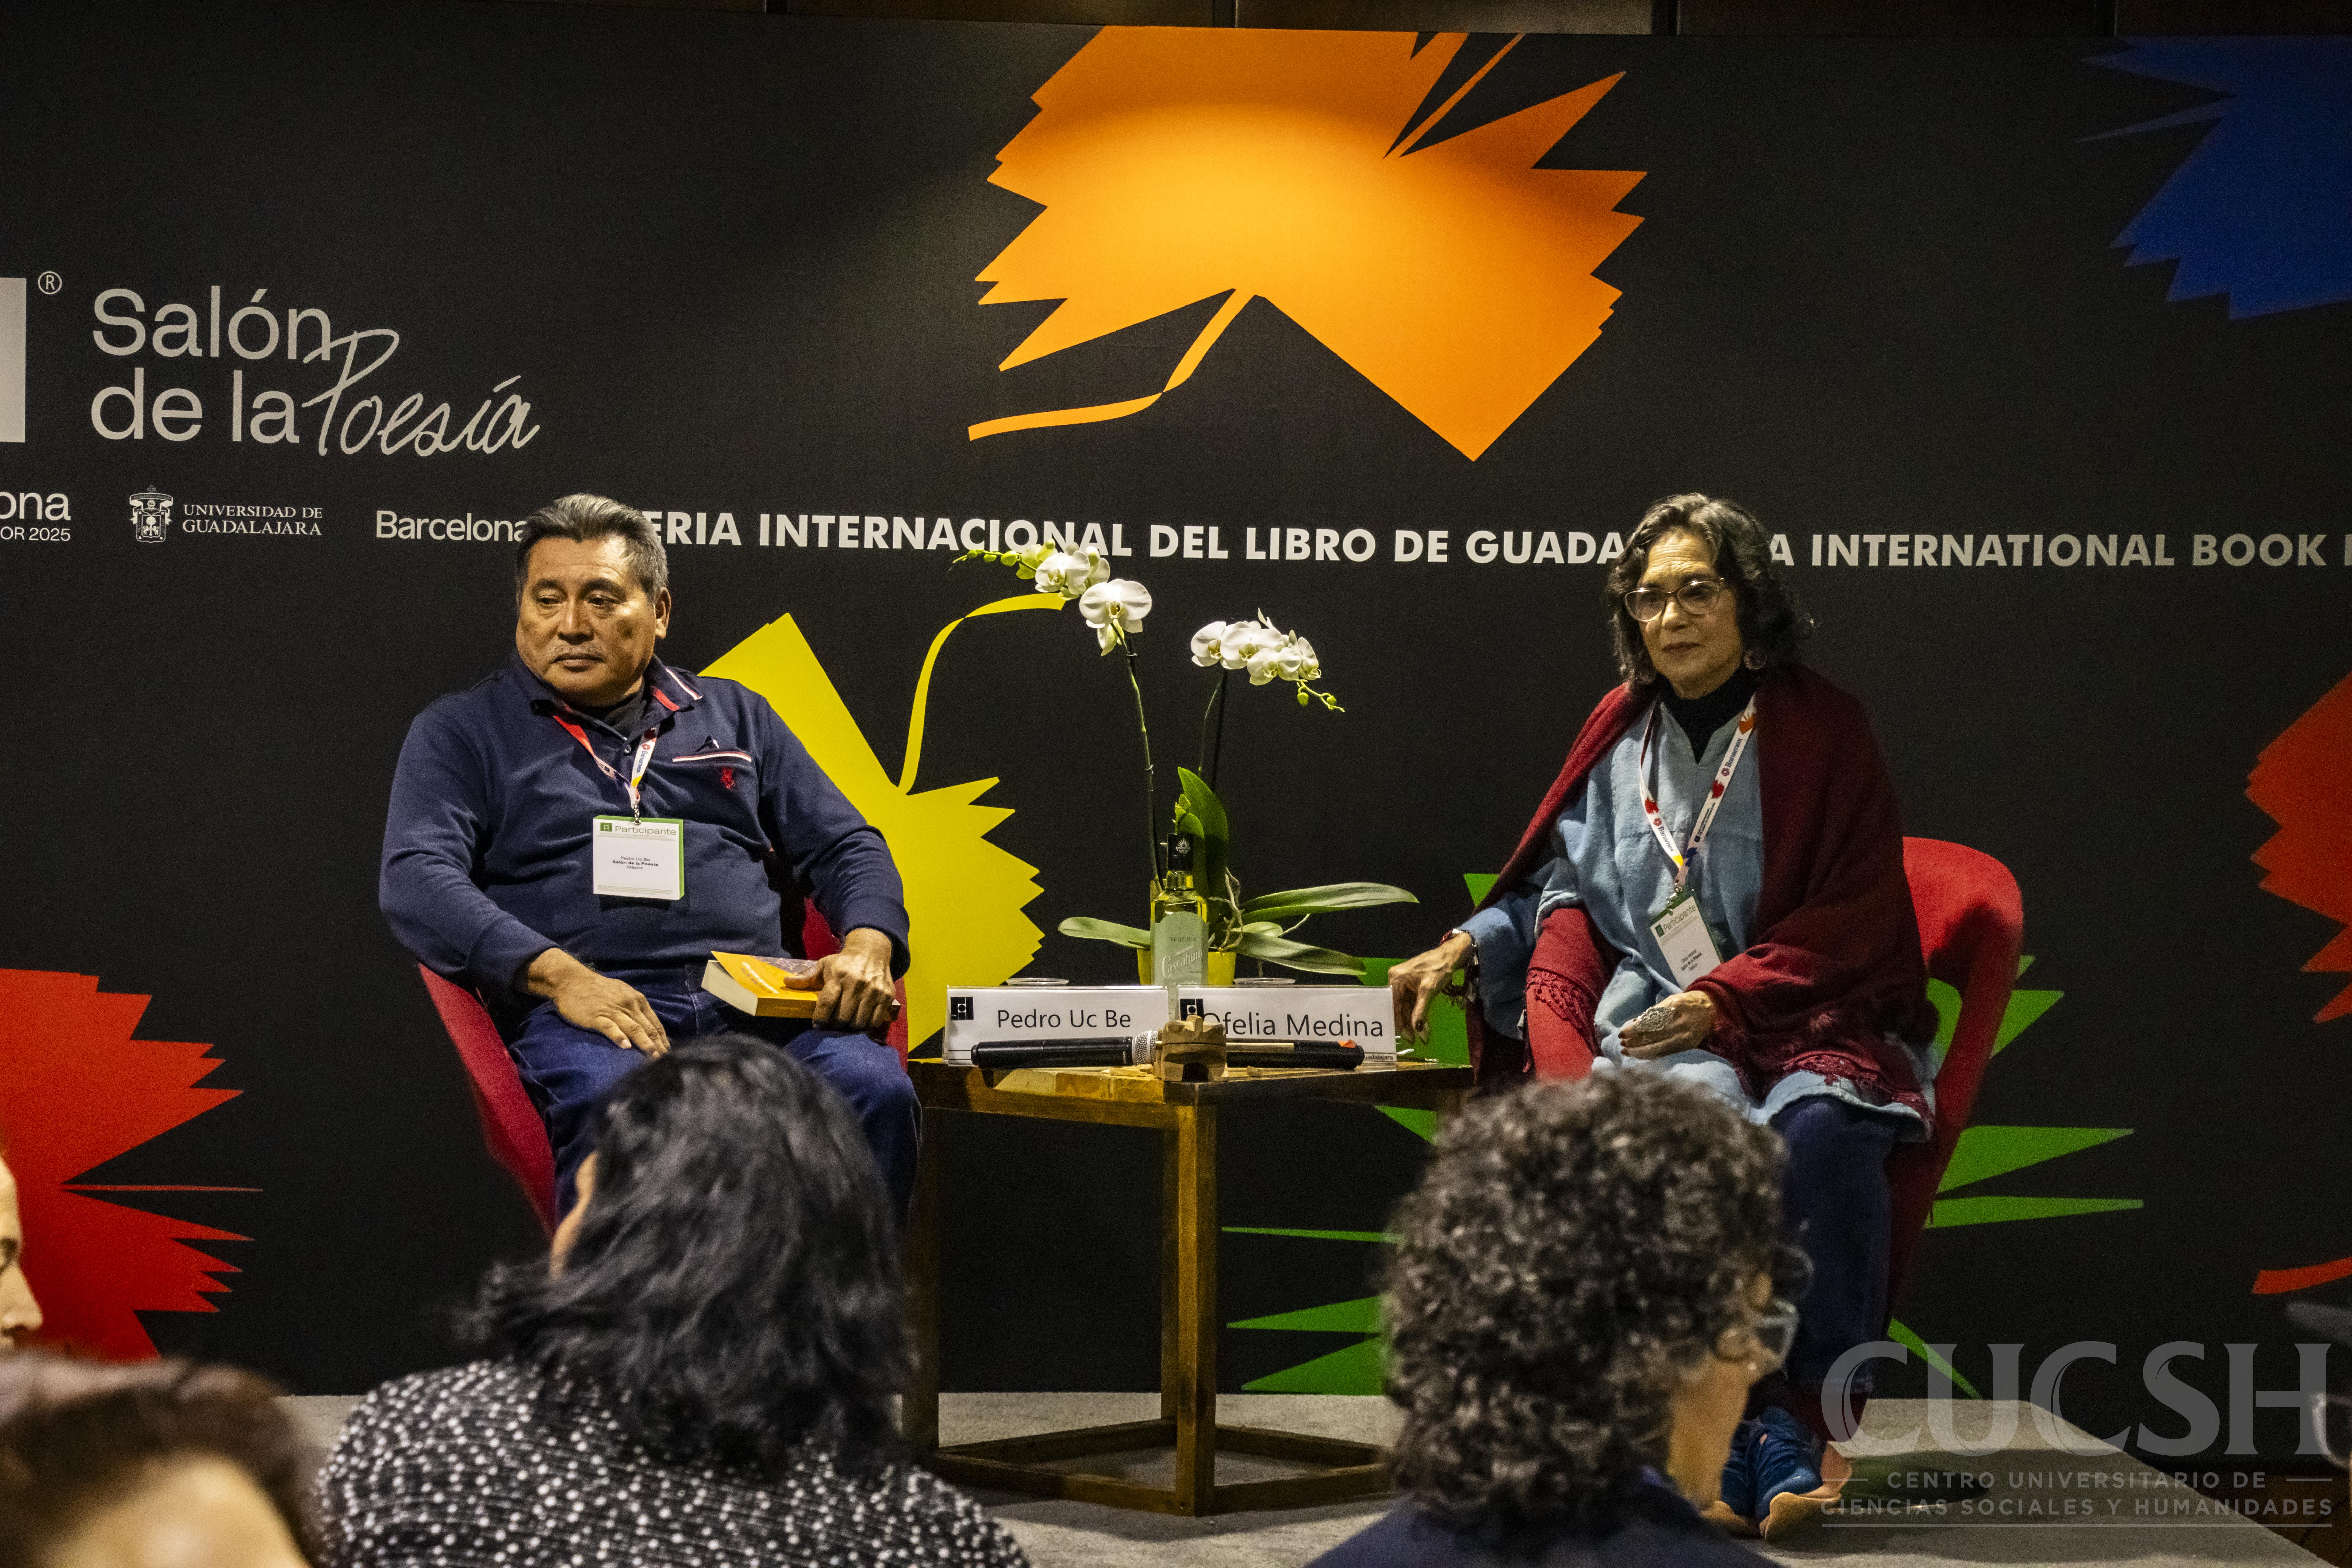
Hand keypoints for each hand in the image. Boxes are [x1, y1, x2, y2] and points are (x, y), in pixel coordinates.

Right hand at [527, 949, 669, 1056]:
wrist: (572, 981)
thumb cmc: (597, 989)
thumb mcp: (622, 993)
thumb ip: (635, 1007)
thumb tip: (647, 1024)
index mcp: (636, 1000)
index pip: (654, 1023)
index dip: (662, 1039)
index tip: (669, 1052)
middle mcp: (628, 1005)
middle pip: (647, 1028)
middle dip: (658, 1045)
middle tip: (666, 1060)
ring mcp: (612, 1011)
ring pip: (633, 1028)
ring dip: (644, 1043)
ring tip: (653, 1056)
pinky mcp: (596, 1017)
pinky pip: (610, 1027)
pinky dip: (619, 1037)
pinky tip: (626, 1047)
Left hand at [816, 928, 899, 1032]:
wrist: (872, 951)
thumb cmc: (844, 962)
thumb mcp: (824, 965)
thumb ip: (806, 976)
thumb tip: (786, 982)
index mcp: (839, 975)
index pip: (827, 1002)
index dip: (820, 1018)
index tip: (817, 1025)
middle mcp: (857, 983)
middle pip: (842, 1017)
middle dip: (834, 1024)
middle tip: (832, 1024)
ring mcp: (873, 991)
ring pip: (858, 1022)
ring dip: (849, 1027)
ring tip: (845, 1023)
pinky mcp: (886, 996)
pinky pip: (874, 1021)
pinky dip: (865, 1025)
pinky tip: (859, 1021)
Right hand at [1389, 932, 1473, 1043]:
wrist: (1450, 955)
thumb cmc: (1438, 968)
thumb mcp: (1429, 990)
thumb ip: (1421, 1010)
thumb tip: (1417, 1030)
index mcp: (1395, 979)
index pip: (1393, 1006)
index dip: (1400, 1023)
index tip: (1408, 1037)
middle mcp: (1395, 981)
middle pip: (1399, 1007)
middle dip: (1408, 1023)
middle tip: (1416, 1039)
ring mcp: (1403, 983)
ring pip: (1405, 1006)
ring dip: (1413, 1019)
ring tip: (1423, 1034)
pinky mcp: (1411, 985)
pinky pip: (1411, 1001)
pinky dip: (1417, 1012)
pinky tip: (1422, 1024)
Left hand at [1618, 990, 1716, 1058]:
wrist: (1712, 1008)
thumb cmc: (1687, 1002)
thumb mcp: (1671, 1000)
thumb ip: (1654, 1012)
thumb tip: (1635, 1023)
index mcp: (1675, 1008)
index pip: (1650, 1022)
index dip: (1634, 1030)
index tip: (1622, 1033)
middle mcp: (1681, 1024)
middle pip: (1653, 1037)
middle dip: (1635, 1042)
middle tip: (1622, 1044)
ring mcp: (1685, 1037)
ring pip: (1659, 1048)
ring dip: (1641, 1052)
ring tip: (1627, 1052)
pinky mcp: (1688, 1046)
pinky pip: (1666, 1052)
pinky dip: (1652, 1055)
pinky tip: (1641, 1055)